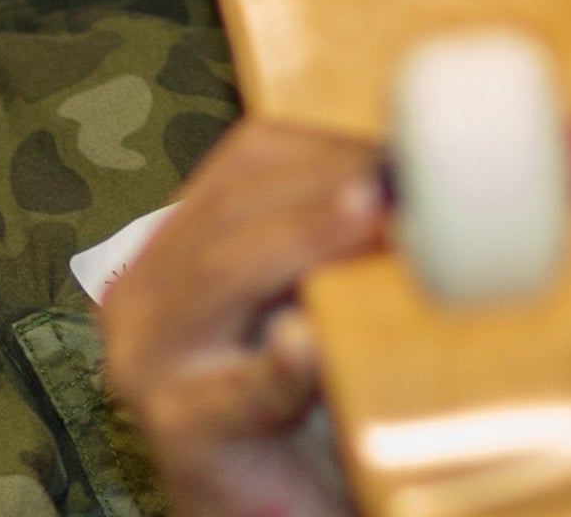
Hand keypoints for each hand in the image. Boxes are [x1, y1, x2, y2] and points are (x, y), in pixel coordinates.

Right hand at [99, 121, 383, 516]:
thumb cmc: (311, 407)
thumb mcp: (315, 301)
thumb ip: (340, 241)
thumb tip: (425, 171)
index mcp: (179, 245)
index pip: (247, 160)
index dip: (325, 141)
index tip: (400, 137)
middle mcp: (146, 294)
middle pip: (234, 208)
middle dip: (322, 185)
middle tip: (398, 175)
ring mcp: (151, 364)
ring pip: (223, 275)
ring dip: (304, 240)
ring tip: (374, 218)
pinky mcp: (180, 434)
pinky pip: (235, 392)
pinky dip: (274, 368)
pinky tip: (306, 346)